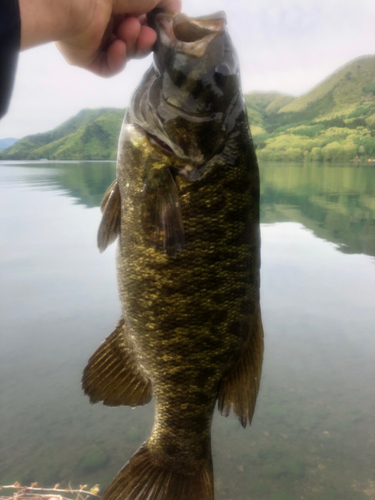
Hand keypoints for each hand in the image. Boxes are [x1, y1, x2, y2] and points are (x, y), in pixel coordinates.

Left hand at [19, 0, 180, 76]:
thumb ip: (167, 3)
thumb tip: (175, 16)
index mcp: (117, 4)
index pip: (142, 23)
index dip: (154, 26)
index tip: (161, 26)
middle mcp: (106, 21)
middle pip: (136, 41)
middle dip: (144, 38)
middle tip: (147, 33)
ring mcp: (95, 40)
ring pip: (124, 54)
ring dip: (132, 44)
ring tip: (128, 29)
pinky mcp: (85, 58)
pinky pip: (108, 67)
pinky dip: (117, 59)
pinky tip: (117, 46)